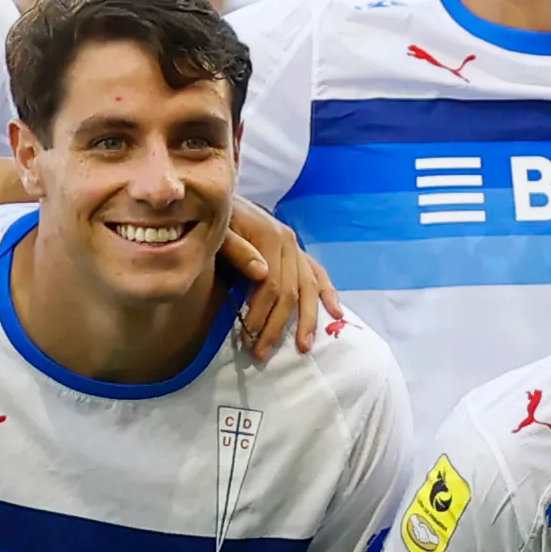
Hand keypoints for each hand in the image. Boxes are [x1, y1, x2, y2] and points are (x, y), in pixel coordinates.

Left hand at [219, 202, 343, 361]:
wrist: (218, 198)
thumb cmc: (214, 218)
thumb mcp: (219, 231)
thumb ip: (237, 249)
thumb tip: (262, 273)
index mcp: (271, 237)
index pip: (272, 285)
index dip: (261, 313)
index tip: (248, 338)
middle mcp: (289, 242)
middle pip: (291, 291)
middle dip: (278, 325)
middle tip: (262, 353)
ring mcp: (295, 247)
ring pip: (309, 287)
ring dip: (307, 319)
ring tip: (303, 346)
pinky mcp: (296, 250)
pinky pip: (317, 273)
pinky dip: (327, 293)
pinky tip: (336, 313)